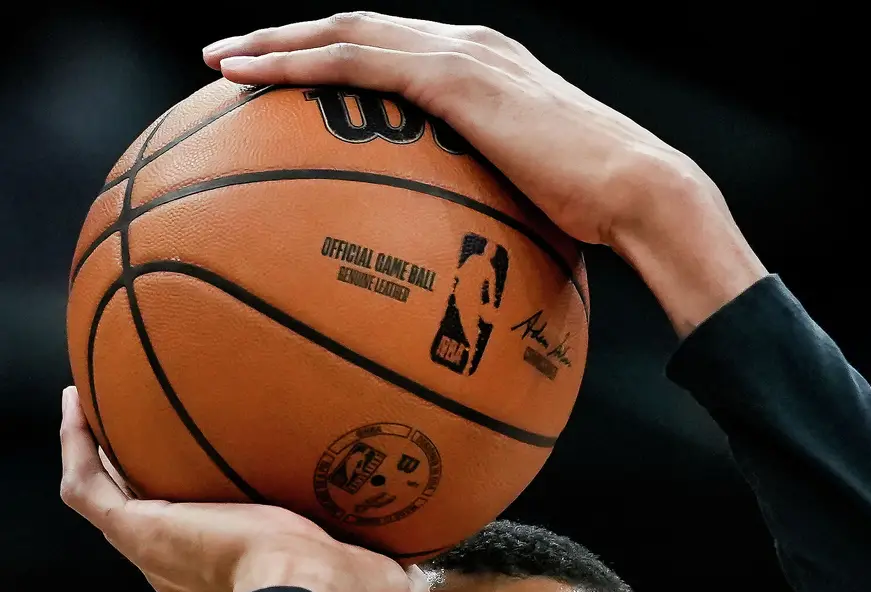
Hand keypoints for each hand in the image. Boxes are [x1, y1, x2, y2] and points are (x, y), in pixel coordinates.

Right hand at [59, 386, 427, 591]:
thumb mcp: (384, 584)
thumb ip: (396, 574)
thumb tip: (424, 565)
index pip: (218, 564)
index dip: (213, 535)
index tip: (222, 509)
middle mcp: (187, 583)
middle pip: (163, 534)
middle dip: (157, 494)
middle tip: (153, 446)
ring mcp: (159, 558)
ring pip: (118, 509)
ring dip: (105, 464)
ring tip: (99, 414)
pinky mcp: (141, 530)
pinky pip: (89, 488)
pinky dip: (78, 448)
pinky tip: (78, 404)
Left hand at [203, 13, 765, 331]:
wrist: (639, 196)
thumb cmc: (596, 220)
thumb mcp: (528, 209)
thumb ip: (484, 213)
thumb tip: (456, 273)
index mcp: (481, 72)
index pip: (391, 53)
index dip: (331, 62)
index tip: (283, 85)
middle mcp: (466, 47)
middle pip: (355, 28)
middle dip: (285, 39)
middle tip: (226, 61)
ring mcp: (461, 54)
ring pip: (345, 31)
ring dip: (276, 43)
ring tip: (218, 63)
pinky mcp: (457, 77)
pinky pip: (358, 61)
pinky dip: (301, 64)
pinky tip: (251, 81)